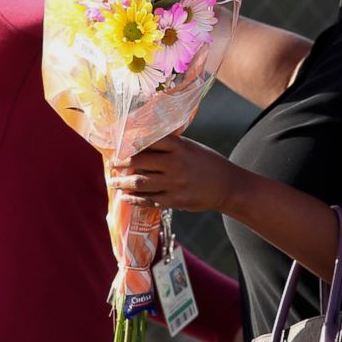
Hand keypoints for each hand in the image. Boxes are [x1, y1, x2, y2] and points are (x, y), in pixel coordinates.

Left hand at [109, 134, 239, 212]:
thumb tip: (143, 142)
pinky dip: (134, 199)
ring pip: (140, 183)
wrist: (228, 186)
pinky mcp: (175, 201)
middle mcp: (175, 164)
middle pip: (139, 162)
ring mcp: (174, 184)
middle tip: (112, 164)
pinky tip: (126, 197)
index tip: (119, 144)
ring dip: (123, 183)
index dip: (130, 142)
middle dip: (121, 164)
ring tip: (113, 182)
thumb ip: (170, 145)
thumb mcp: (191, 147)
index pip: (148, 140)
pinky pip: (149, 200)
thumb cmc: (208, 163)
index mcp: (179, 147)